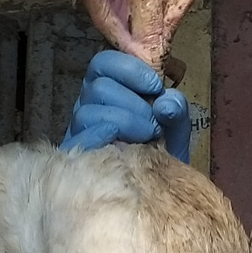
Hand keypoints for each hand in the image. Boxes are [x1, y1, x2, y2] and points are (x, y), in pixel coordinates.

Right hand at [60, 50, 191, 162]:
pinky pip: (80, 141)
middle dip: (134, 104)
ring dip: (124, 123)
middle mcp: (89, 104)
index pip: (103, 63)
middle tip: (155, 124)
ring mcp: (79, 130)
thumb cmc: (161, 150)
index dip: (130, 70)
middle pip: (98, 88)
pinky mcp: (75, 155)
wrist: (156, 189)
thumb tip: (165, 103)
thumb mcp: (176, 127)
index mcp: (108, 87)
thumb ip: (177, 110)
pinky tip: (125, 148)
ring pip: (88, 113)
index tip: (156, 87)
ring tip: (147, 139)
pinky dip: (104, 140)